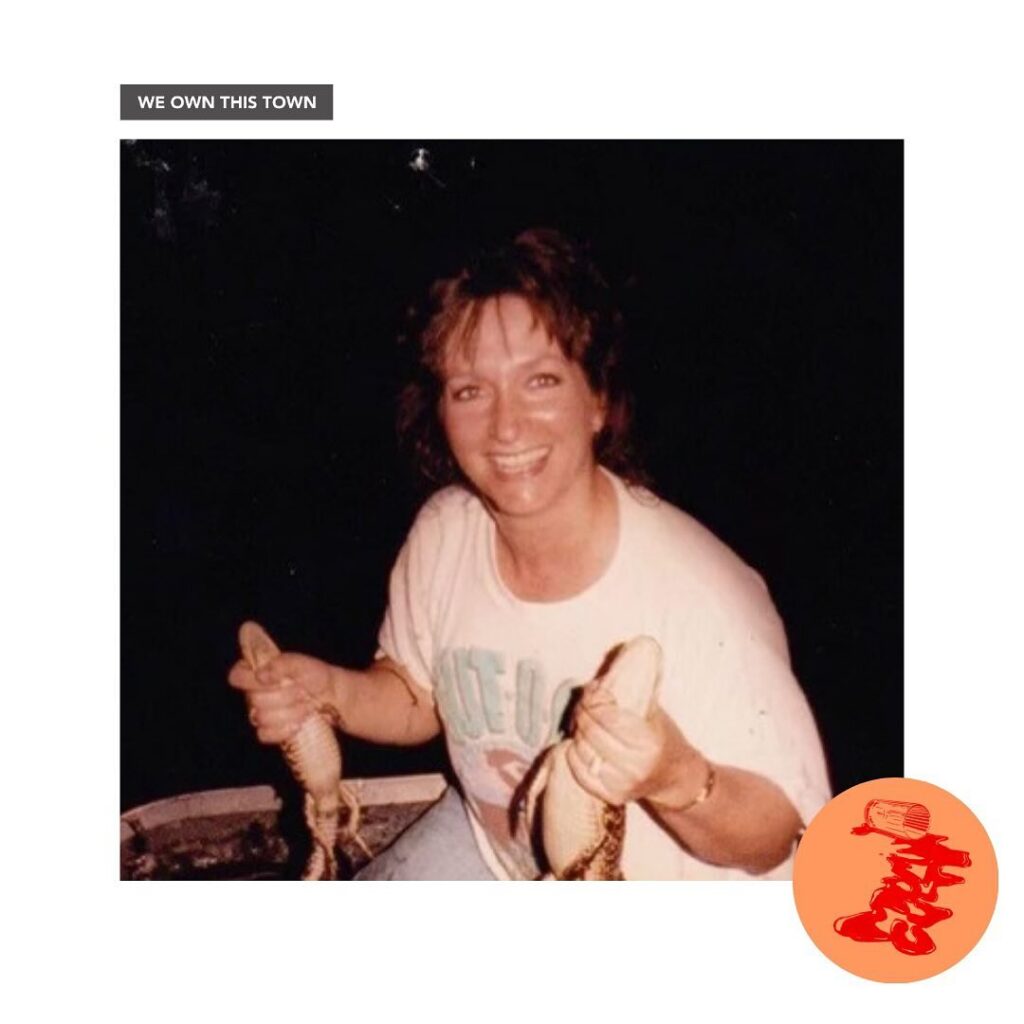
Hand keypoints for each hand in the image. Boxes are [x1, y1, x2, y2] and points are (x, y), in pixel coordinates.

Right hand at [227, 651, 333, 744]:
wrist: (331, 697)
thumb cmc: (315, 676)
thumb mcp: (301, 663)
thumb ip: (281, 664)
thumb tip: (260, 674)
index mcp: (258, 672)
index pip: (237, 676)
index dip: (249, 680)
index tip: (270, 680)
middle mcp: (255, 693)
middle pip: (254, 700)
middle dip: (282, 696)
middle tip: (301, 691)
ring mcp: (261, 713)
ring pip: (261, 718)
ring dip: (288, 712)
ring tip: (305, 705)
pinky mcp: (270, 731)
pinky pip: (265, 735)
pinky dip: (284, 730)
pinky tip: (298, 724)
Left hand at [565, 687, 703, 806]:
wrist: (674, 777)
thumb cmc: (663, 737)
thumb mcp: (653, 711)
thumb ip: (629, 693)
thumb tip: (599, 679)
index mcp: (648, 743)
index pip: (608, 717)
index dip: (595, 700)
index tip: (594, 692)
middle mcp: (634, 767)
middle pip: (591, 732)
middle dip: (583, 712)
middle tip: (584, 703)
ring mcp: (621, 785)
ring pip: (582, 751)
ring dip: (577, 732)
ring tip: (584, 721)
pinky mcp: (611, 796)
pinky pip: (580, 772)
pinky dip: (575, 754)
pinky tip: (581, 743)